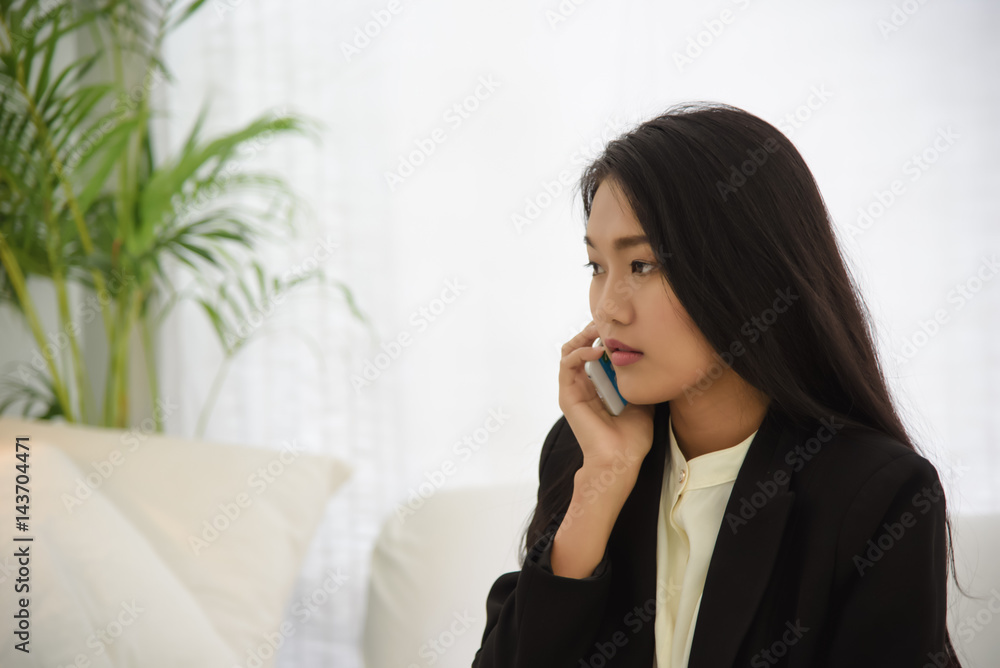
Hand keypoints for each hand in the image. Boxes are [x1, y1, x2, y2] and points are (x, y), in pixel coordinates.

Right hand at [558, 320, 655, 472]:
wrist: (621, 459)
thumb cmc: (632, 437)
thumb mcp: (643, 399)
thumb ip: (640, 380)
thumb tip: (652, 359)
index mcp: (598, 386)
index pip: (595, 351)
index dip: (605, 336)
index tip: (621, 326)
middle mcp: (584, 385)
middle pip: (580, 346)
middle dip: (593, 330)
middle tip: (608, 322)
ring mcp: (573, 390)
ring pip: (570, 350)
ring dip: (584, 336)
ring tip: (600, 330)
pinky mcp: (567, 395)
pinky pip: (567, 364)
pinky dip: (579, 352)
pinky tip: (595, 350)